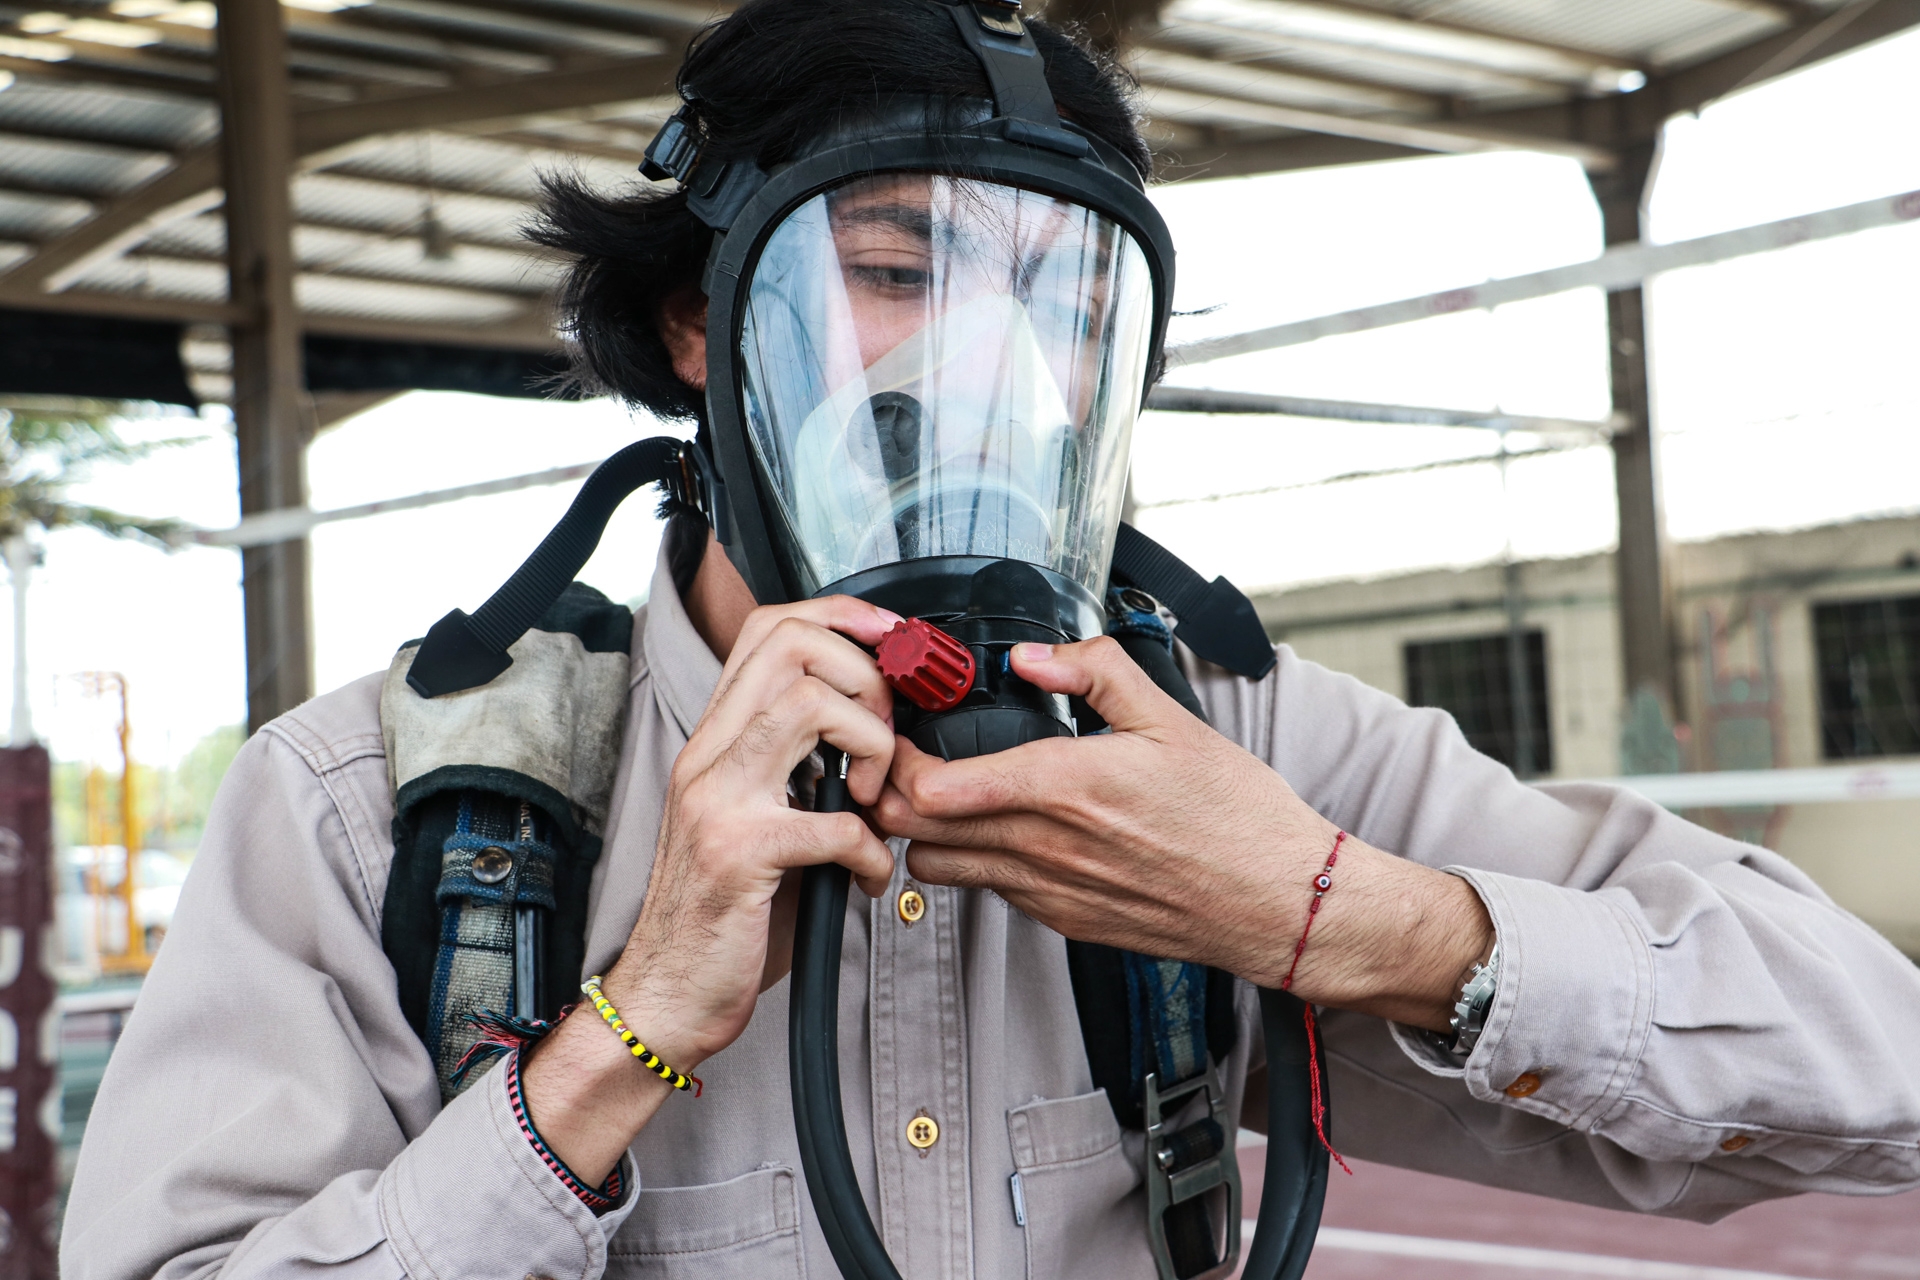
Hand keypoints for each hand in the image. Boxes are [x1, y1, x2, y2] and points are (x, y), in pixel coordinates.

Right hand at [523, 596, 900, 1183]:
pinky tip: (866, 877)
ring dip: (871, 748)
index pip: (770, 629)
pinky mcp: (740, 856)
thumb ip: (799, 767)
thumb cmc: (723, 913)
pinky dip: (871, 850)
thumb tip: (878, 729)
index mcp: (716, 741)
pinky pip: (833, 821)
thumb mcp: (757, 817)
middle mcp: (709, 757)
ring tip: (873, 801)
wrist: (665, 996)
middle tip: (882, 744)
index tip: (891, 641)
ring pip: (811, 706)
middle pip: (795, 648)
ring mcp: (719, 801)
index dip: (842, 618)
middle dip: (866, 680)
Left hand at [873, 637, 1491, 1027]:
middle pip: (914, 832)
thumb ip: (1095, 674)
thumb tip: (1035, 657)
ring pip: (939, 869)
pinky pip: (990, 892)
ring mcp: (1050, 892)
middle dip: (892, 794)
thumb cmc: (1236, 815)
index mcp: (1064, 787)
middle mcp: (1046, 847)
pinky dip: (975, 861)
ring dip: (927, 832)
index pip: (930, 789)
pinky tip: (1003, 829)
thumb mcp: (1171, 718)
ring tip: (946, 794)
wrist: (1279, 902)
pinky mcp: (1064, 921)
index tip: (899, 731)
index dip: (894, 760)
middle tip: (901, 759)